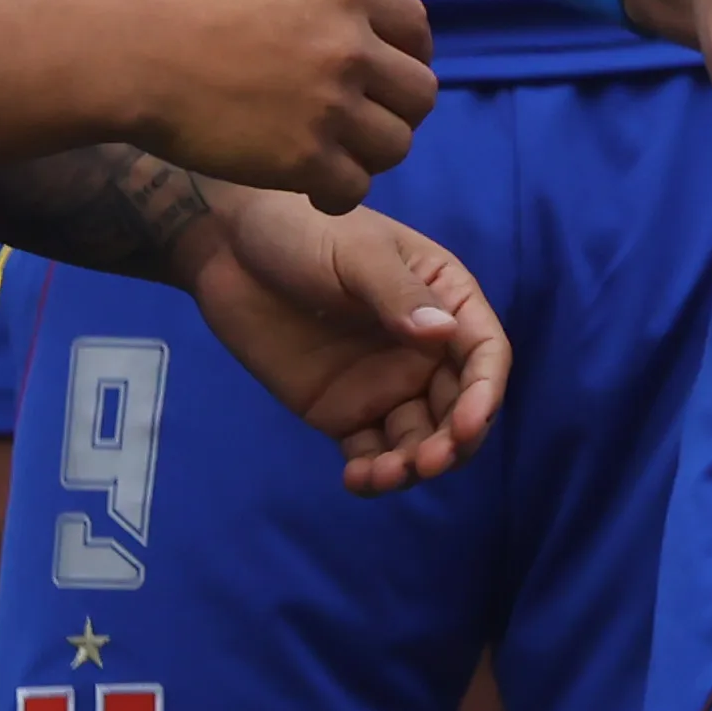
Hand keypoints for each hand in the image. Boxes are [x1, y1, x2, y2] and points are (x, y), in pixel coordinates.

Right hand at [111, 0, 437, 210]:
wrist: (124, 54)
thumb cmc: (174, 1)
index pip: (417, 30)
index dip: (408, 55)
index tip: (385, 76)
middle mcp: (351, 47)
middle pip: (420, 92)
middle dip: (397, 110)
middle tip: (364, 123)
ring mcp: (331, 105)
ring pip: (397, 144)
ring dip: (372, 155)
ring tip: (339, 157)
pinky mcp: (302, 158)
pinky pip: (355, 187)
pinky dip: (340, 194)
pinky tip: (315, 190)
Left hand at [185, 188, 508, 494]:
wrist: (227, 249)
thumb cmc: (302, 231)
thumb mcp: (354, 253)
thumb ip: (396, 294)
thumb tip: (444, 333)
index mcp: (445, 299)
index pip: (484, 353)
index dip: (485, 393)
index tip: (466, 427)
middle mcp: (425, 349)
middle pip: (458, 406)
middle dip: (451, 441)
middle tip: (425, 462)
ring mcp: (385, 382)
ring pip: (418, 437)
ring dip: (413, 464)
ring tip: (384, 476)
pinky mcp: (342, 410)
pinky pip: (369, 450)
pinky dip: (372, 472)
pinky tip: (357, 479)